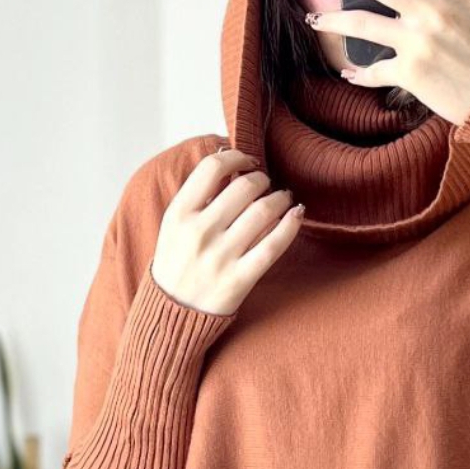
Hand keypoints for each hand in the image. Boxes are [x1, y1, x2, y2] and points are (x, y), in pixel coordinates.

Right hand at [151, 148, 303, 315]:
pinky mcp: (240, 279)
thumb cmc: (177, 261)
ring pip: (263, 211)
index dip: (237, 157)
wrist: (172, 312)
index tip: (247, 161)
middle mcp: (199, 232)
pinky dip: (291, 224)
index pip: (212, 168)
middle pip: (244, 187)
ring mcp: (221, 256)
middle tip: (266, 184)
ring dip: (280, 198)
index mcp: (179, 213)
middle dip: (262, 179)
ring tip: (283, 198)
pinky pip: (274, 245)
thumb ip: (199, 196)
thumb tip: (229, 159)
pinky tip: (297, 214)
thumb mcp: (174, 224)